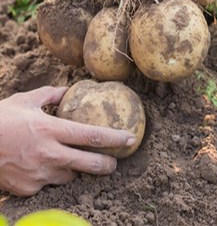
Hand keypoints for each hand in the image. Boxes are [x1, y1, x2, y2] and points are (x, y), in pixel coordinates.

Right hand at [0, 86, 135, 195]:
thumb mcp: (25, 100)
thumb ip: (50, 94)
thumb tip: (67, 89)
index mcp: (51, 129)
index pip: (91, 136)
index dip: (114, 138)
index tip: (130, 138)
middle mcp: (48, 154)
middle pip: (89, 163)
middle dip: (107, 165)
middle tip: (115, 162)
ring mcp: (37, 174)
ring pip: (69, 176)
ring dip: (75, 170)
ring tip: (76, 162)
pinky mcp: (27, 189)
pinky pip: (48, 185)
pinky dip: (51, 177)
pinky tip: (45, 168)